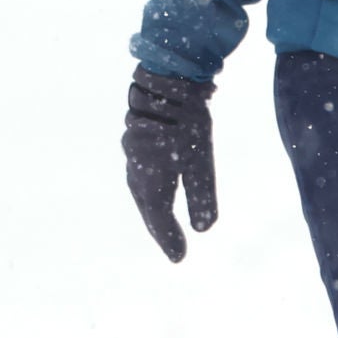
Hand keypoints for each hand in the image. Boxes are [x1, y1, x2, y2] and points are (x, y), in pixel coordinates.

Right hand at [124, 66, 217, 260]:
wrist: (166, 79)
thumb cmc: (187, 121)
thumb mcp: (201, 161)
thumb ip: (201, 195)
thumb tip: (204, 229)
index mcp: (149, 181)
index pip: (158, 219)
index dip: (168, 239)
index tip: (179, 259)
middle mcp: (135, 172)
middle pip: (147, 207)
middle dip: (158, 228)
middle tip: (172, 248)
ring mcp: (132, 154)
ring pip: (141, 190)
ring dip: (152, 209)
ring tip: (163, 225)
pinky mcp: (137, 140)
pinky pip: (140, 173)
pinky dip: (149, 188)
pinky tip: (155, 188)